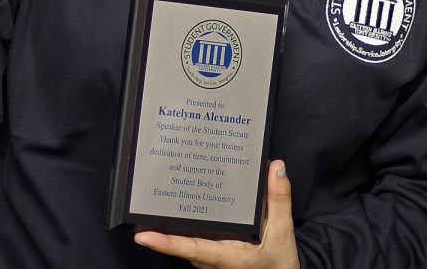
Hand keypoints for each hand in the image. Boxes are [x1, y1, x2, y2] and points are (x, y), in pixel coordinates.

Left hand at [134, 160, 298, 268]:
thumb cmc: (280, 261)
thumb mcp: (283, 232)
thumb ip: (279, 200)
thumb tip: (275, 167)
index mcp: (227, 256)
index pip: (191, 248)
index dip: (165, 243)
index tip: (142, 236)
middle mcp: (213, 260)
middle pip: (182, 241)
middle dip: (162, 226)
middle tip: (145, 202)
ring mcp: (211, 259)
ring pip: (187, 240)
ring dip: (172, 225)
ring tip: (158, 198)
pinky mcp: (213, 255)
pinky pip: (194, 239)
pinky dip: (187, 224)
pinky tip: (184, 203)